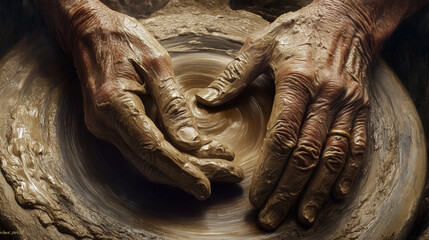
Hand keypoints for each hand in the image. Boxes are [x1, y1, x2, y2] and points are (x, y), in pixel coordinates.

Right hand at [69, 6, 242, 199]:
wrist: (90, 33)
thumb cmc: (124, 40)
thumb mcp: (157, 63)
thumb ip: (172, 104)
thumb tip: (190, 143)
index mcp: (114, 104)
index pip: (152, 149)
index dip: (180, 171)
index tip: (205, 187)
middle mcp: (105, 124)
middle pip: (152, 162)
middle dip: (191, 173)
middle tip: (227, 175)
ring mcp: (106, 128)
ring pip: (147, 160)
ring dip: (183, 168)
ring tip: (219, 167)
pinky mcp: (112, 127)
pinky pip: (142, 149)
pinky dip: (169, 156)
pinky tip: (195, 155)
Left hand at [196, 3, 371, 228]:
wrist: (347, 18)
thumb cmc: (300, 30)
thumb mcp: (262, 44)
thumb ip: (234, 75)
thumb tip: (206, 100)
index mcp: (296, 81)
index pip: (282, 136)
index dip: (269, 170)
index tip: (257, 195)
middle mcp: (325, 96)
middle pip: (306, 154)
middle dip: (288, 191)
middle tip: (272, 217)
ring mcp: (346, 105)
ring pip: (333, 157)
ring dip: (316, 191)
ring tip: (301, 217)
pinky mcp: (361, 109)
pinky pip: (357, 147)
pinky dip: (347, 174)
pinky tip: (334, 195)